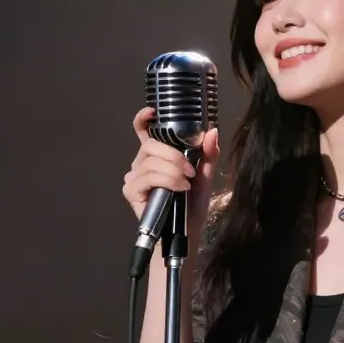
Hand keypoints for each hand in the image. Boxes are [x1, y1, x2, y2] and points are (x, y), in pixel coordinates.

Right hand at [121, 107, 220, 226]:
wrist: (187, 231)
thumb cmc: (192, 204)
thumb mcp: (205, 175)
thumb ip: (208, 154)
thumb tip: (212, 131)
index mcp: (156, 155)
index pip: (143, 131)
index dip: (143, 119)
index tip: (152, 112)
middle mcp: (141, 163)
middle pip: (151, 145)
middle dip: (174, 155)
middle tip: (190, 170)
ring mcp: (134, 177)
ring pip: (151, 162)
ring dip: (173, 171)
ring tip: (186, 184)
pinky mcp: (131, 191)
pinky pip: (147, 177)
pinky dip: (167, 180)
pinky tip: (178, 189)